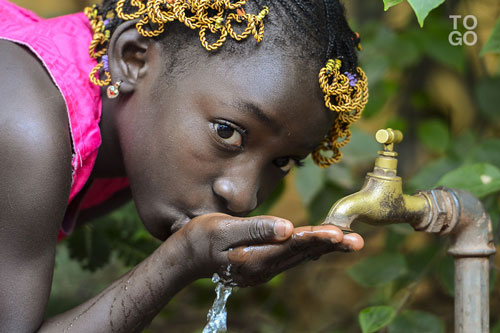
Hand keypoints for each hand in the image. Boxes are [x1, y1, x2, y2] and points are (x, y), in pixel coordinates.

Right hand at [169, 213, 362, 285]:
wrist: (184, 257)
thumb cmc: (200, 238)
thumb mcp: (223, 230)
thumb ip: (255, 229)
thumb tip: (287, 227)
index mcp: (255, 259)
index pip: (293, 246)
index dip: (317, 237)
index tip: (339, 233)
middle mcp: (263, 268)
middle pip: (302, 254)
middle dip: (330, 245)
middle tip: (357, 241)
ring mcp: (263, 269)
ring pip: (299, 256)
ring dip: (323, 247)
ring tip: (348, 241)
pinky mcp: (261, 265)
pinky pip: (290, 256)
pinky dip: (308, 248)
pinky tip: (320, 243)